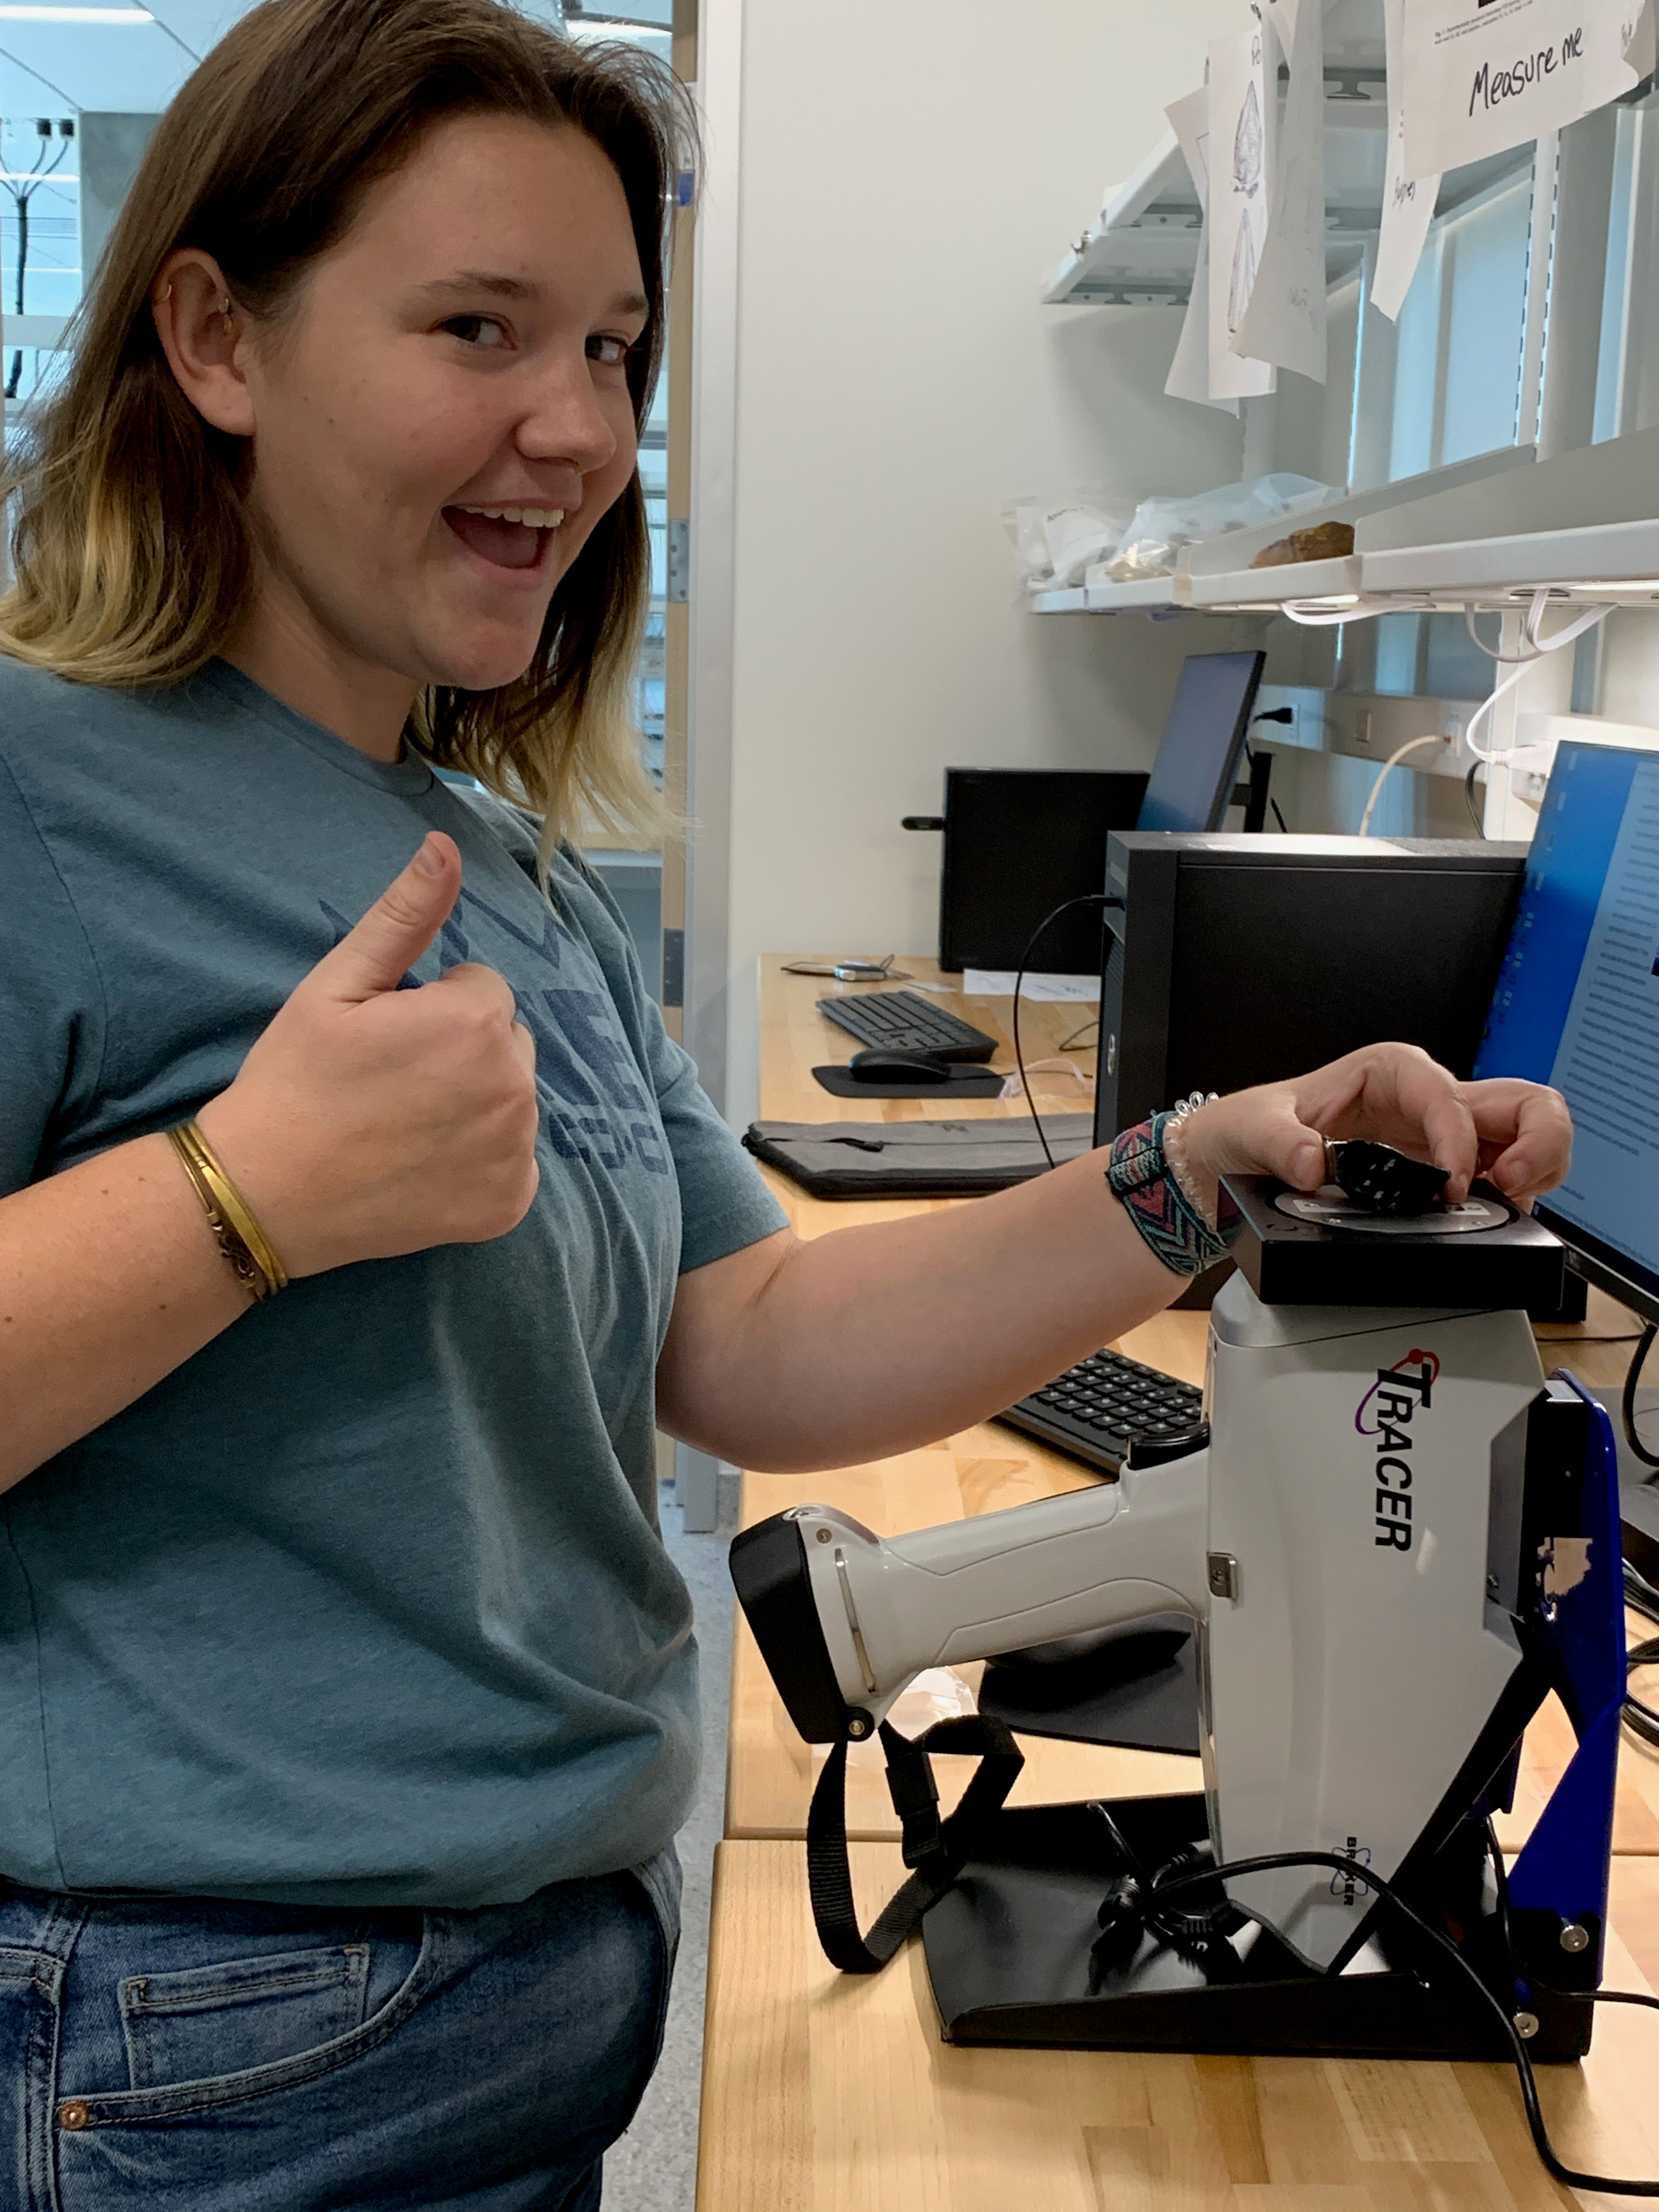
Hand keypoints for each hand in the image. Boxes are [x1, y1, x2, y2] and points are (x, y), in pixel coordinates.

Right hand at [195, 833, 540, 1276]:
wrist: (266, 1194)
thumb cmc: (294, 1081)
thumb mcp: (338, 984)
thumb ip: (404, 916)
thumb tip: (444, 846)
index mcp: (475, 1022)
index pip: (483, 989)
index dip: (432, 1007)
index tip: (385, 1038)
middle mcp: (512, 1085)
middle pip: (506, 1041)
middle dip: (463, 1049)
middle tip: (393, 1082)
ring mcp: (515, 1150)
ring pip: (512, 1098)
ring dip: (475, 1101)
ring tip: (405, 1122)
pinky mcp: (510, 1202)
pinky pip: (515, 1159)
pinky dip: (482, 1161)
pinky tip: (425, 1165)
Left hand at [1177, 1043, 1571, 1211]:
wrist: (1243, 1150)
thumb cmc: (1257, 1125)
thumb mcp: (1256, 1128)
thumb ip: (1280, 1144)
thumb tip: (1310, 1164)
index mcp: (1392, 1070)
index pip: (1449, 1099)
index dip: (1459, 1142)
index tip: (1450, 1187)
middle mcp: (1428, 1096)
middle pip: (1520, 1101)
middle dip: (1537, 1141)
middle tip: (1513, 1187)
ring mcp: (1444, 1132)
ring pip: (1527, 1132)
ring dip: (1540, 1165)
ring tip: (1514, 1202)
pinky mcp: (1447, 1166)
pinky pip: (1505, 1170)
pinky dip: (1517, 1191)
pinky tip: (1496, 1214)